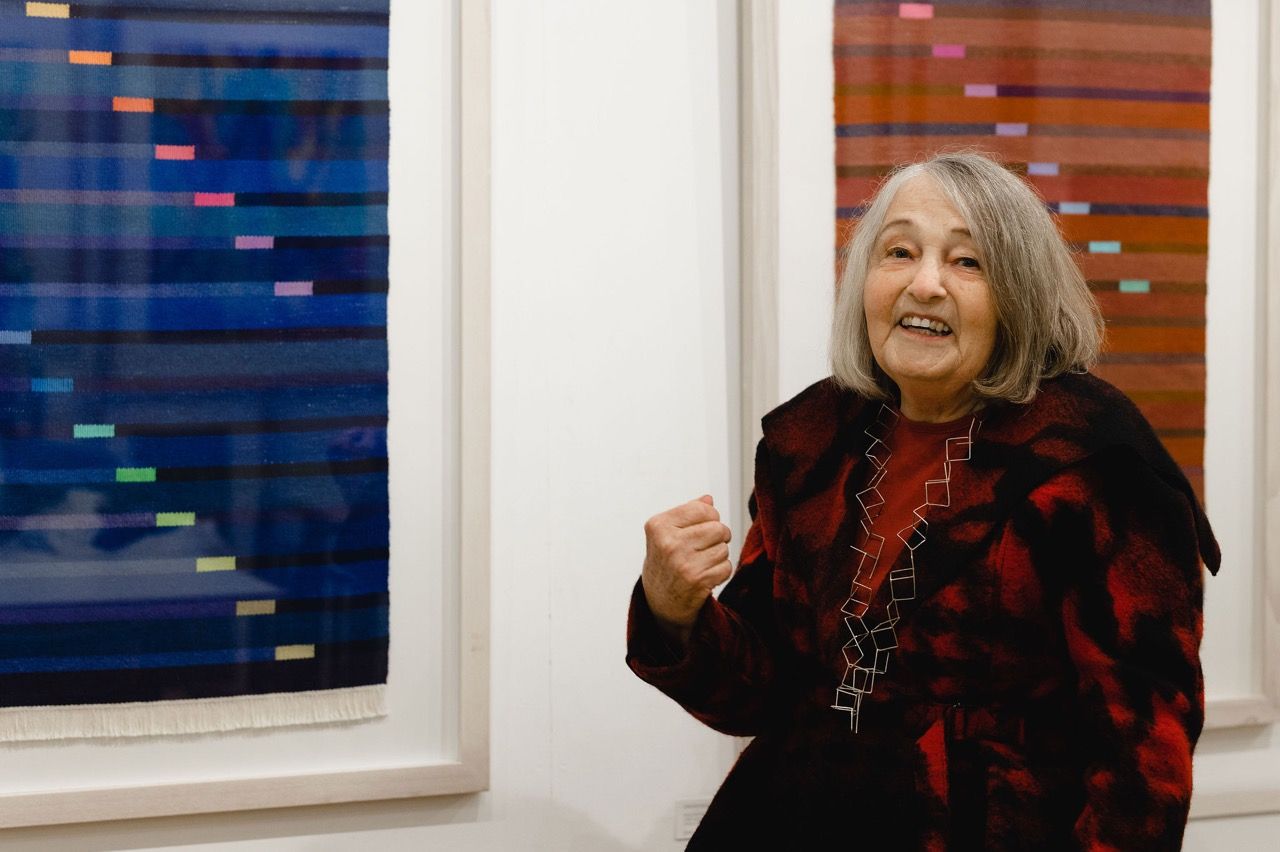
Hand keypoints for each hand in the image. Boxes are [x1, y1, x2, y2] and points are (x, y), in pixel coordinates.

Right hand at [641, 495, 732, 643]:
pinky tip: (706, 576)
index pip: (703, 508)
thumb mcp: (666, 534)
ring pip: (724, 548)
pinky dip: (721, 571)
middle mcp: (669, 543)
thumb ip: (687, 514)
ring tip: (702, 563)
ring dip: (718, 556)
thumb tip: (708, 499)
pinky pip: (726, 566)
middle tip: (706, 547)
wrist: (660, 602)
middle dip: (718, 537)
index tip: (702, 528)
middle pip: (718, 528)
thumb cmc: (665, 563)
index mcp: (659, 526)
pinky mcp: (697, 580)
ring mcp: (683, 562)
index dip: (710, 517)